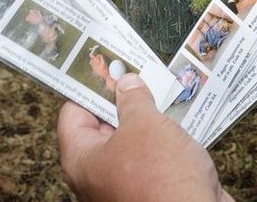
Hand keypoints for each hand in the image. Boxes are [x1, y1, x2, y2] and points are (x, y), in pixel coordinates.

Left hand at [58, 74, 231, 201]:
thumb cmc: (162, 180)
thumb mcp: (144, 125)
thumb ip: (133, 100)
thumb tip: (127, 84)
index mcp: (83, 160)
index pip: (73, 114)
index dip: (89, 88)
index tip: (105, 66)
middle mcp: (100, 175)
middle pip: (105, 127)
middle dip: (124, 100)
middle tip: (139, 73)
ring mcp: (128, 184)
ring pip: (135, 142)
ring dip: (150, 118)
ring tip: (164, 91)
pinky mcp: (155, 189)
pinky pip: (157, 157)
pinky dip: (167, 138)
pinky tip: (182, 119)